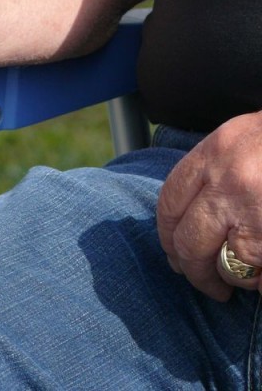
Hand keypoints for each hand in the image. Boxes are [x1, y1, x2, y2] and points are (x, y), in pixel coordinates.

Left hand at [157, 111, 261, 300]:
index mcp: (216, 152)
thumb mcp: (246, 139)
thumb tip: (196, 215)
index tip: (176, 253)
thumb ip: (218, 170)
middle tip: (208, 284)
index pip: (170, 202)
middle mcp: (230, 182)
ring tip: (252, 277)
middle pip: (189, 243)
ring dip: (238, 279)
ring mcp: (257, 214)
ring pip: (227, 265)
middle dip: (194, 272)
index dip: (168, 235)